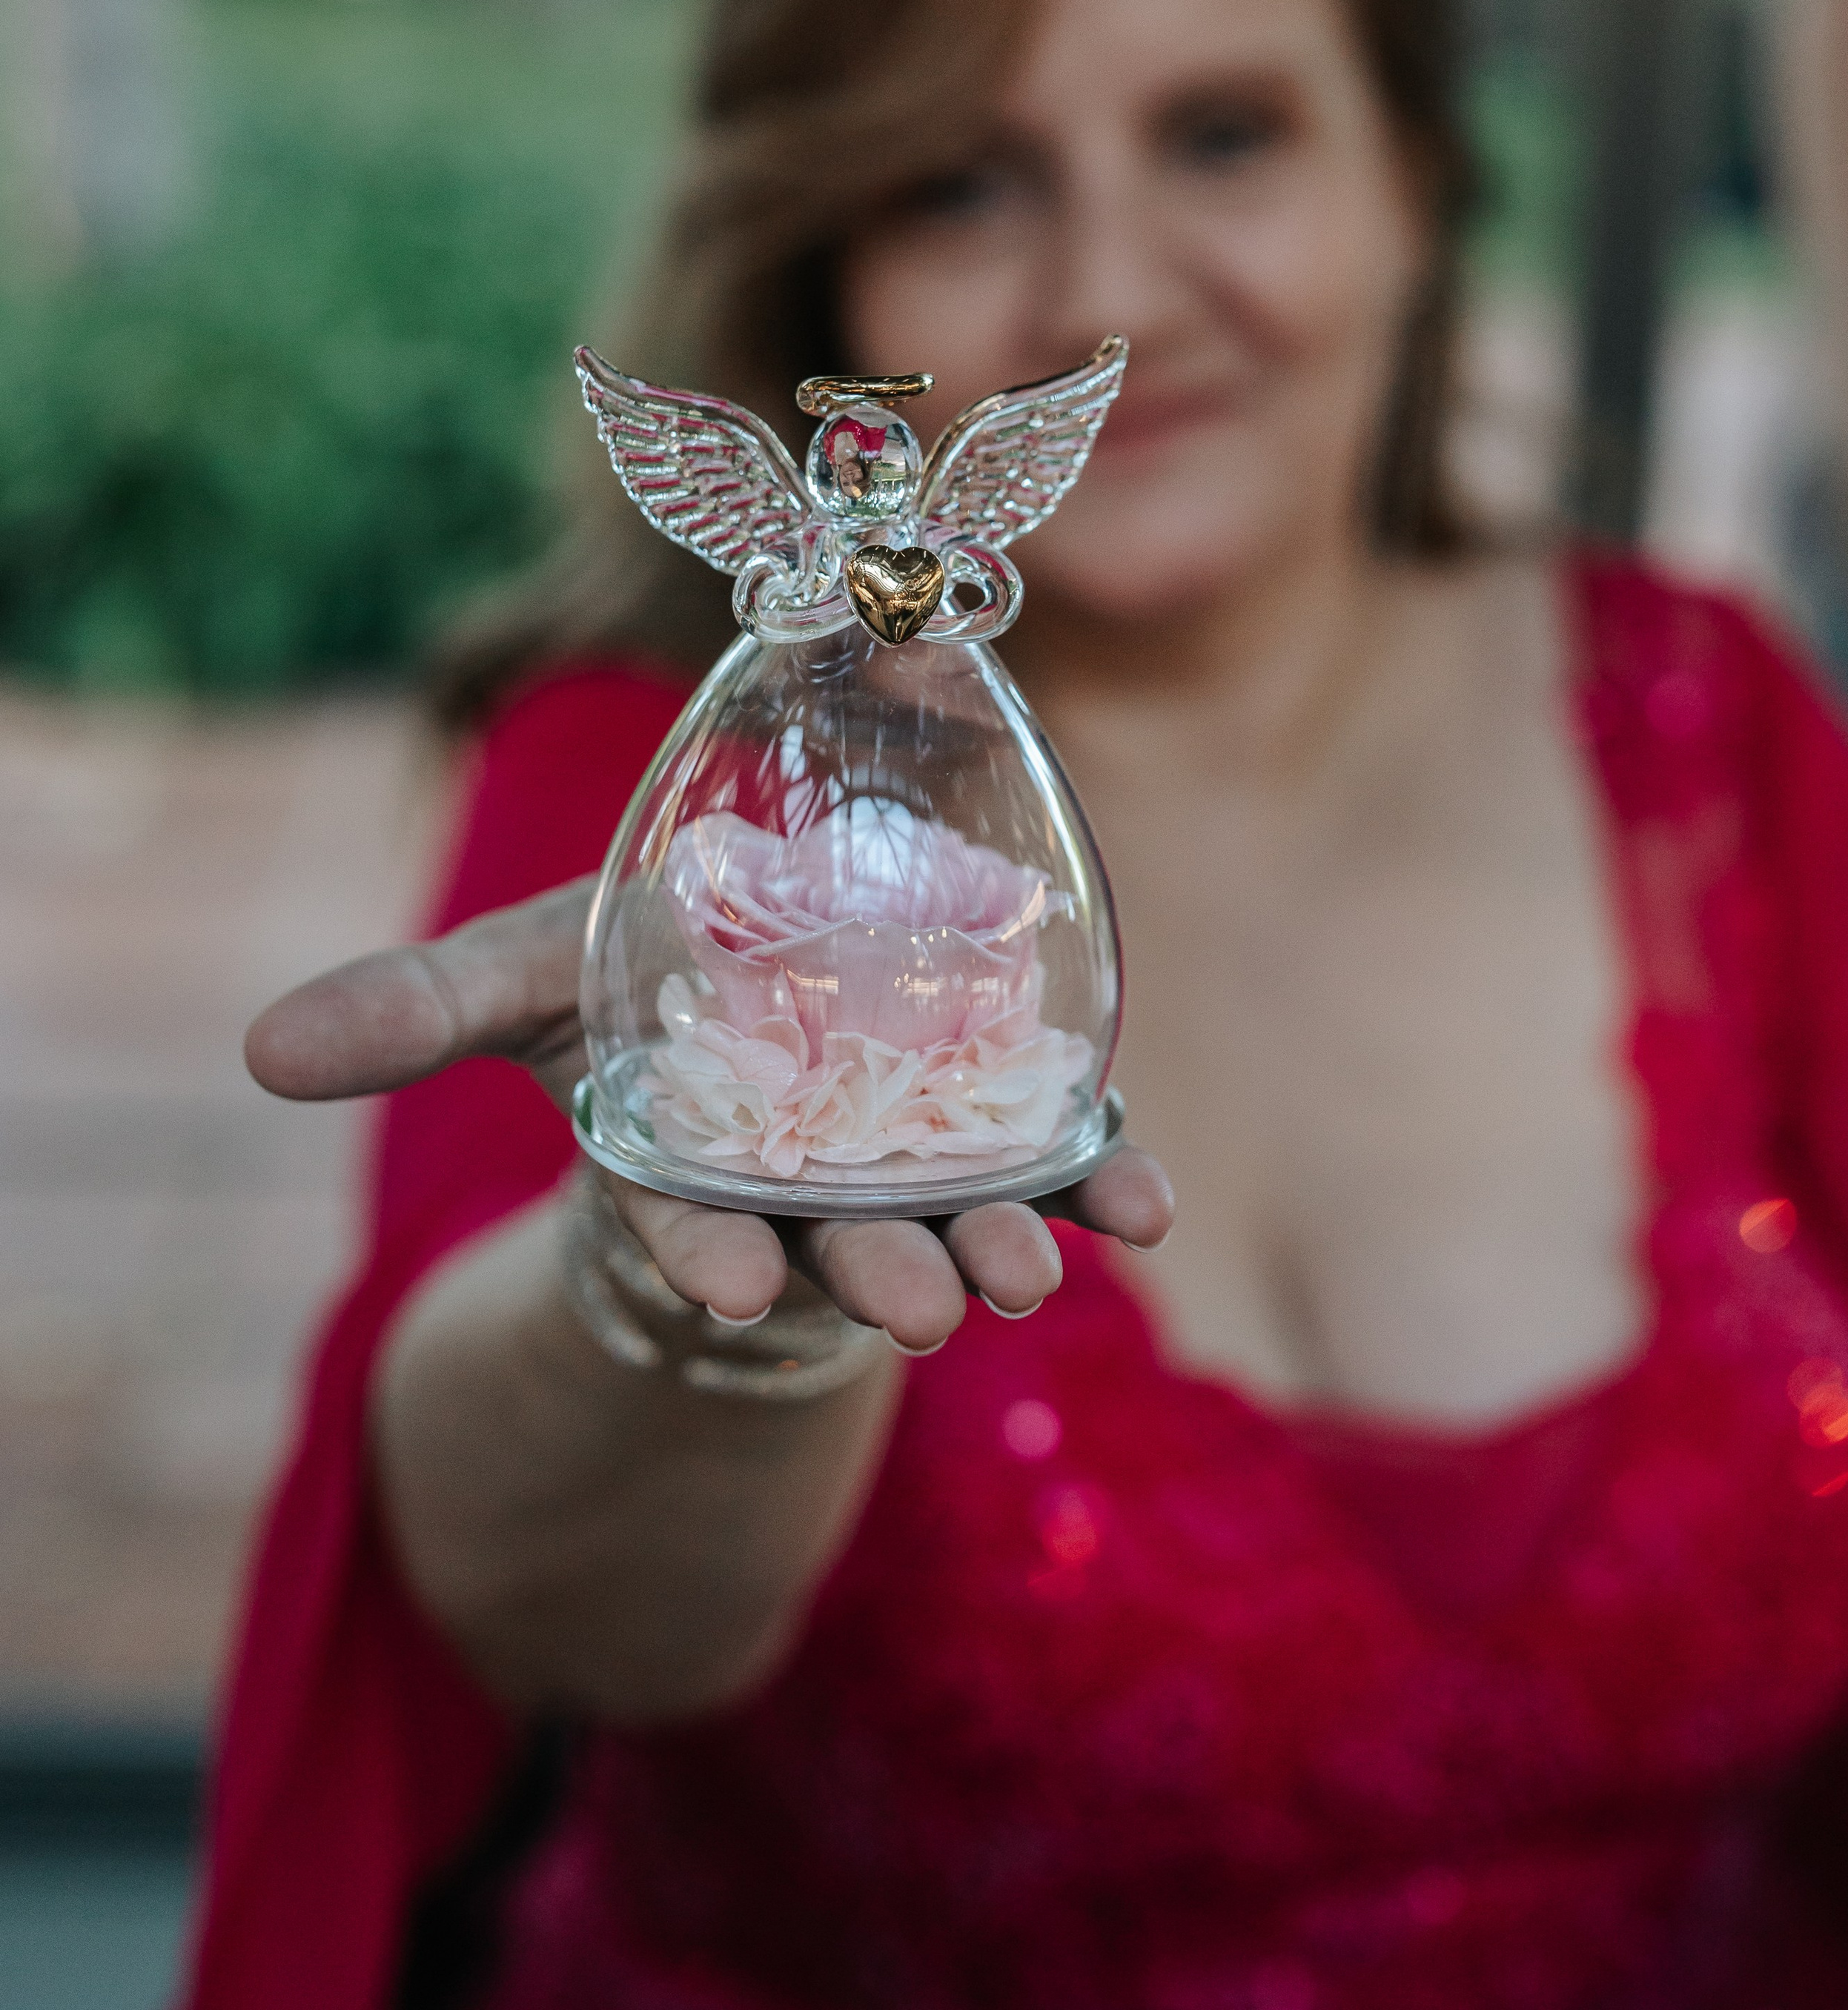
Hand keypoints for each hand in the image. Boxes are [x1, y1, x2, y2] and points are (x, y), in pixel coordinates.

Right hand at [246, 879, 1174, 1355]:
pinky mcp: (995, 1135)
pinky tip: (1151, 1211)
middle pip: (834, 1246)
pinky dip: (1107, 1189)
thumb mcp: (525, 981)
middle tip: (920, 1305)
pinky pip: (1060, 1170)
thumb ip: (416, 1010)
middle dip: (874, 1273)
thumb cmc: (636, 1006)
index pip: (686, 1226)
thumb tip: (257, 1052)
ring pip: (950, 1220)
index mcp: (687, 1161)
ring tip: (1028, 1273)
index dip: (703, 1253)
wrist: (760, 1002)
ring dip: (995, 1242)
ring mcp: (901, 1168)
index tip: (730, 1283)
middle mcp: (798, 1188)